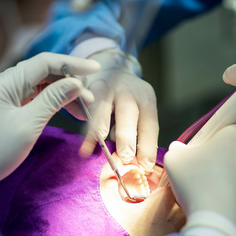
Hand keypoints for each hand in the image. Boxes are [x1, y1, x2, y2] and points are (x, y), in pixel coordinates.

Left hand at [0, 53, 99, 211]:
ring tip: (82, 109)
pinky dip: (48, 101)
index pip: (44, 63)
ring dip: (61, 93)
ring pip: (37, 85)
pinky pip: (29, 96)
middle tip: (91, 100)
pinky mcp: (1, 107)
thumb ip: (53, 100)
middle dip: (69, 82)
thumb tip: (76, 83)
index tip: (96, 68)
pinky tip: (64, 109)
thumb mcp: (28, 126)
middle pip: (41, 72)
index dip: (72, 64)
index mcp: (3, 83)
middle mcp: (0, 83)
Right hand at [67, 48, 158, 172]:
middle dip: (127, 136)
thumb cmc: (124, 101)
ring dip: (102, 128)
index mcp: (146, 99)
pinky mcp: (89, 89)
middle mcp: (128, 90)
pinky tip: (85, 149)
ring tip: (102, 146)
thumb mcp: (137, 112)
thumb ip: (136, 135)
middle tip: (126, 157)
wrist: (107, 69)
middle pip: (128, 111)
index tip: (145, 166)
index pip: (149, 124)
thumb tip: (136, 165)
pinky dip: (86, 131)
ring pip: (103, 107)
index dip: (147, 146)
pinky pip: (86, 111)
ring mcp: (107, 87)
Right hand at [163, 113, 235, 235]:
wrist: (217, 222)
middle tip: (206, 171)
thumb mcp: (174, 160)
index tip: (228, 133)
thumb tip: (179, 150)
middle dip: (227, 159)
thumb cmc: (195, 184)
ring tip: (211, 195)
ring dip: (232, 181)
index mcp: (234, 138)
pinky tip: (221, 209)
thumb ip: (178, 150)